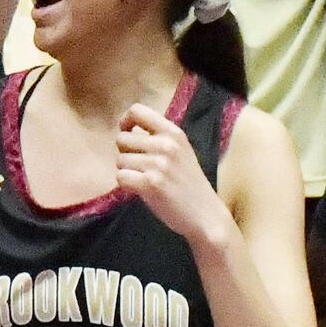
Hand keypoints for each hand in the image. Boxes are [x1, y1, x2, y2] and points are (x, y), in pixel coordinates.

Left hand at [114, 102, 227, 245]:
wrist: (206, 215)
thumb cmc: (189, 184)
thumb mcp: (181, 151)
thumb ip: (159, 138)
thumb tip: (125, 130)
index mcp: (174, 133)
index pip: (137, 110)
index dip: (125, 121)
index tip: (127, 133)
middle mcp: (166, 144)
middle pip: (122, 139)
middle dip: (125, 154)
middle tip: (140, 167)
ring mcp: (159, 164)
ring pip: (120, 160)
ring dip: (126, 172)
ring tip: (145, 181)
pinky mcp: (151, 183)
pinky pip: (120, 177)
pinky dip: (126, 185)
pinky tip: (141, 190)